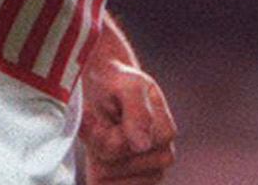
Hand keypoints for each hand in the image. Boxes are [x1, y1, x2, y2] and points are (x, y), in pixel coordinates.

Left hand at [80, 60, 176, 183]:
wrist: (108, 85)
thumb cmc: (116, 83)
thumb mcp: (126, 86)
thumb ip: (137, 112)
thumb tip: (143, 145)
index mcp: (165, 132)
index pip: (115, 147)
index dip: (96, 131)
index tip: (92, 112)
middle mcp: (163, 157)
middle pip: (109, 164)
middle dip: (95, 143)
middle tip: (99, 121)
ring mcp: (149, 175)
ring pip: (105, 178)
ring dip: (94, 155)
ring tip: (101, 132)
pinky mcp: (132, 184)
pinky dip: (95, 172)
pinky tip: (99, 154)